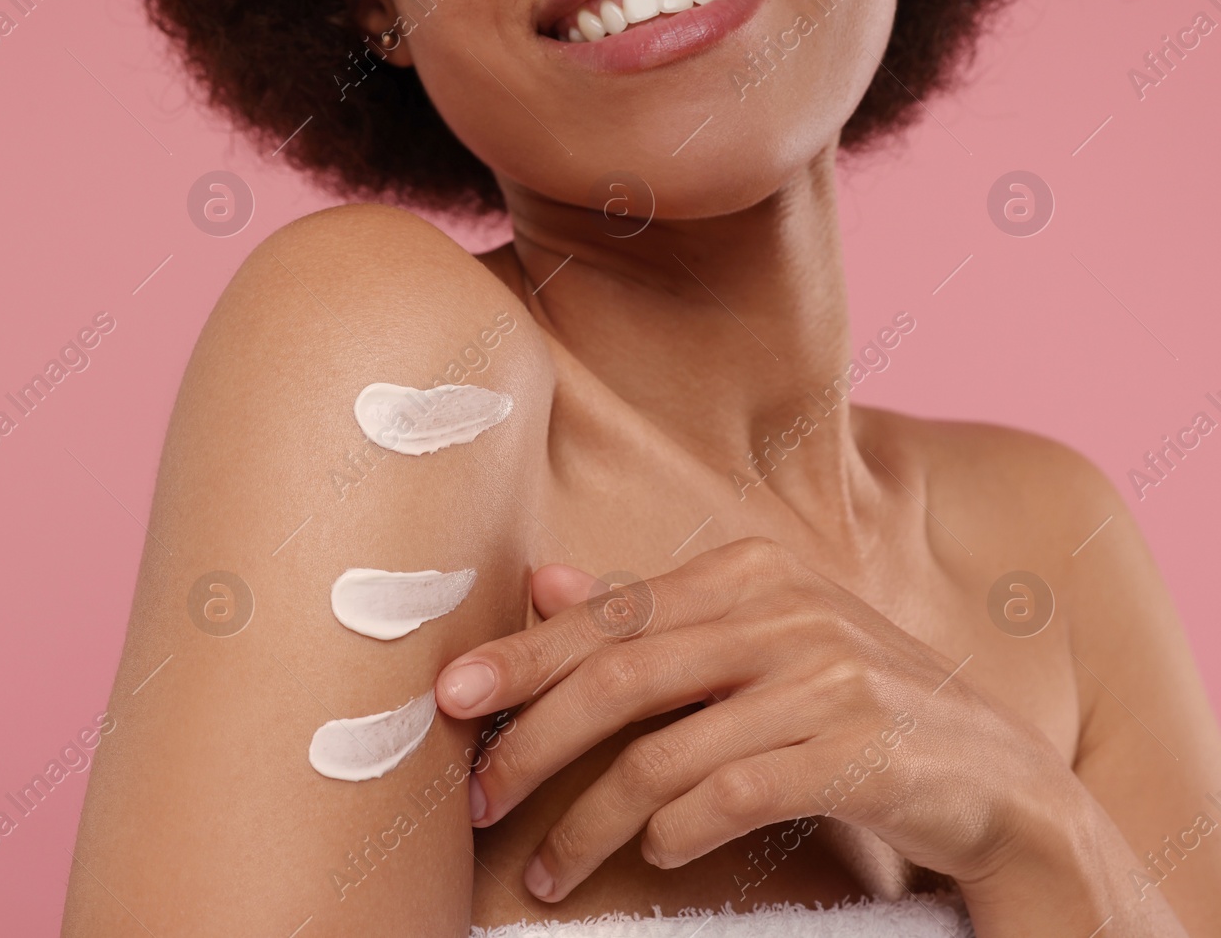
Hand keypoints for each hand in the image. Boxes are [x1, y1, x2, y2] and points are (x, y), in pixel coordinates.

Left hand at [433, 537, 1074, 902]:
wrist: (996, 779)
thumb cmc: (852, 705)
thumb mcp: (758, 643)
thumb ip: (654, 614)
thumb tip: (543, 578)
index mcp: (752, 571)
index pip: (609, 613)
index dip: (521, 656)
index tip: (446, 698)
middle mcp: (786, 611)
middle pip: (620, 676)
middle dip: (532, 742)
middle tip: (476, 798)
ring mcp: (825, 678)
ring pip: (662, 753)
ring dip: (588, 822)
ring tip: (548, 872)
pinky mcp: (857, 751)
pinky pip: (731, 796)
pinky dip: (676, 832)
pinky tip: (653, 854)